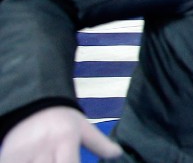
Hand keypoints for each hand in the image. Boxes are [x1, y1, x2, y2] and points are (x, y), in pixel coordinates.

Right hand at [0, 106, 122, 162]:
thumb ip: (100, 143)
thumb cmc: (61, 116)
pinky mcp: (8, 156)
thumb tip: (118, 153)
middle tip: (59, 161)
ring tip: (46, 161)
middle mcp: (45, 148)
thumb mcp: (82, 127)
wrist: (30, 100)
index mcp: (66, 141)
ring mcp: (24, 153)